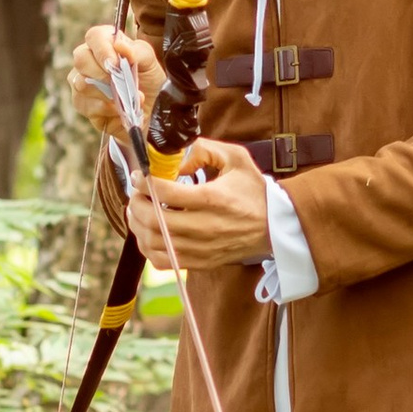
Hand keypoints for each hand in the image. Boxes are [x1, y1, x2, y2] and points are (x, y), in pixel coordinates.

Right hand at [65, 24, 163, 138]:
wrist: (152, 110)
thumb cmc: (149, 82)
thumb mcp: (150, 63)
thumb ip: (137, 51)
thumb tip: (118, 44)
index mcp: (106, 44)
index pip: (94, 36)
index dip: (102, 49)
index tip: (115, 64)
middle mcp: (89, 60)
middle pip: (81, 59)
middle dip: (101, 73)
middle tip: (118, 82)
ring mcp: (82, 82)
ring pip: (80, 83)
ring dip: (106, 93)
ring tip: (125, 99)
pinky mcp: (82, 104)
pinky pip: (83, 104)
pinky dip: (103, 108)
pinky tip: (117, 110)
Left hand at [128, 133, 271, 271]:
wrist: (277, 226)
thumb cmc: (254, 191)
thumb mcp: (236, 158)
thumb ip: (204, 150)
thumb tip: (175, 158)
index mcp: (213, 199)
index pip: (166, 193)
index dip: (145, 183)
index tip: (140, 176)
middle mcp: (205, 226)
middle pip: (154, 220)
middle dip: (136, 203)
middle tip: (136, 192)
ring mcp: (202, 248)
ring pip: (154, 242)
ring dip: (137, 225)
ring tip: (137, 210)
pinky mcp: (201, 262)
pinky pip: (163, 261)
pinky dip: (147, 248)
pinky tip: (147, 234)